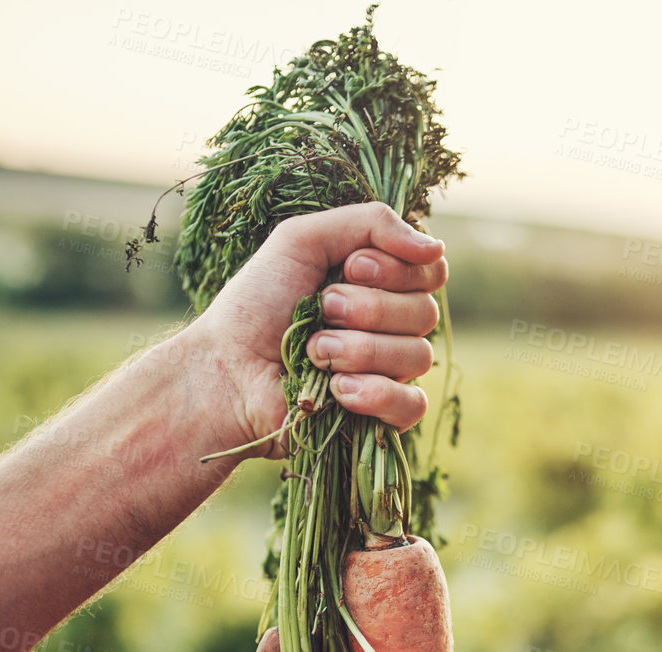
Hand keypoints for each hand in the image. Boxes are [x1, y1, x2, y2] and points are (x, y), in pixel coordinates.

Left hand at [184, 202, 448, 457]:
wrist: (225, 369)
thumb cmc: (256, 304)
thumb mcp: (301, 240)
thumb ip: (369, 224)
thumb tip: (436, 247)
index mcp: (381, 284)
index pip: (430, 270)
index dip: (398, 268)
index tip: (350, 268)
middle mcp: (392, 326)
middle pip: (426, 312)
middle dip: (367, 308)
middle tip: (321, 309)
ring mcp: (389, 373)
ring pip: (418, 357)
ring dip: (358, 350)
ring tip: (313, 353)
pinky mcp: (381, 417)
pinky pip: (413, 405)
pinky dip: (377, 395)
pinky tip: (338, 392)